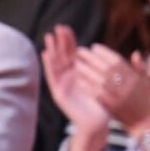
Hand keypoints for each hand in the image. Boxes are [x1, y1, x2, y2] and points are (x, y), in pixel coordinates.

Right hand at [42, 26, 109, 150]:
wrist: (97, 123)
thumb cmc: (102, 104)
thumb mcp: (103, 84)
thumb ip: (100, 70)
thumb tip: (100, 53)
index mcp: (78, 72)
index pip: (72, 53)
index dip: (68, 41)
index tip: (67, 28)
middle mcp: (68, 76)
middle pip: (62, 55)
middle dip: (60, 41)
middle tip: (58, 27)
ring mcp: (62, 84)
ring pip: (55, 64)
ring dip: (51, 50)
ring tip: (49, 37)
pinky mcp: (58, 93)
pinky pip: (52, 77)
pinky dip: (48, 65)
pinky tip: (46, 54)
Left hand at [74, 44, 149, 134]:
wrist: (143, 121)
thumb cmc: (142, 98)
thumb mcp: (144, 82)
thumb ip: (140, 67)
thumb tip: (135, 53)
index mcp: (134, 78)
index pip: (117, 61)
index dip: (104, 52)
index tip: (93, 47)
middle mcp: (126, 85)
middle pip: (105, 68)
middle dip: (90, 57)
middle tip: (79, 50)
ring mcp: (117, 96)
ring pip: (97, 79)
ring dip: (85, 69)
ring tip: (76, 63)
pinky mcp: (109, 105)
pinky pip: (94, 92)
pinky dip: (86, 84)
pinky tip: (78, 78)